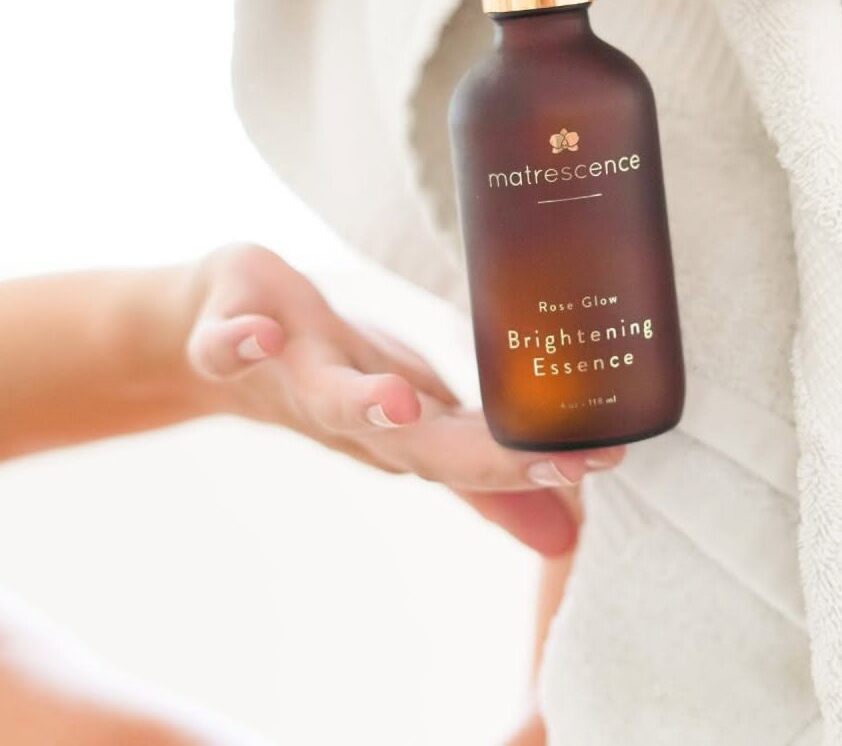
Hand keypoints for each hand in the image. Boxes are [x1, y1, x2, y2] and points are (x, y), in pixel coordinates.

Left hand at [184, 245, 620, 555]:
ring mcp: (288, 374)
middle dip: (474, 455)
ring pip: (327, 399)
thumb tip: (566, 530)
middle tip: (544, 459)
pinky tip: (256, 332)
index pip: (473, 454)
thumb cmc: (337, 374)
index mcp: (401, 428)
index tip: (603, 459)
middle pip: (412, 444)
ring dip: (362, 404)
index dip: (532, 465)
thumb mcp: (417, 419)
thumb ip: (481, 471)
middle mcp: (351, 411)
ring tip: (398, 399)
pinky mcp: (229, 333)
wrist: (217, 340)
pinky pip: (223, 345)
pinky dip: (234, 344)